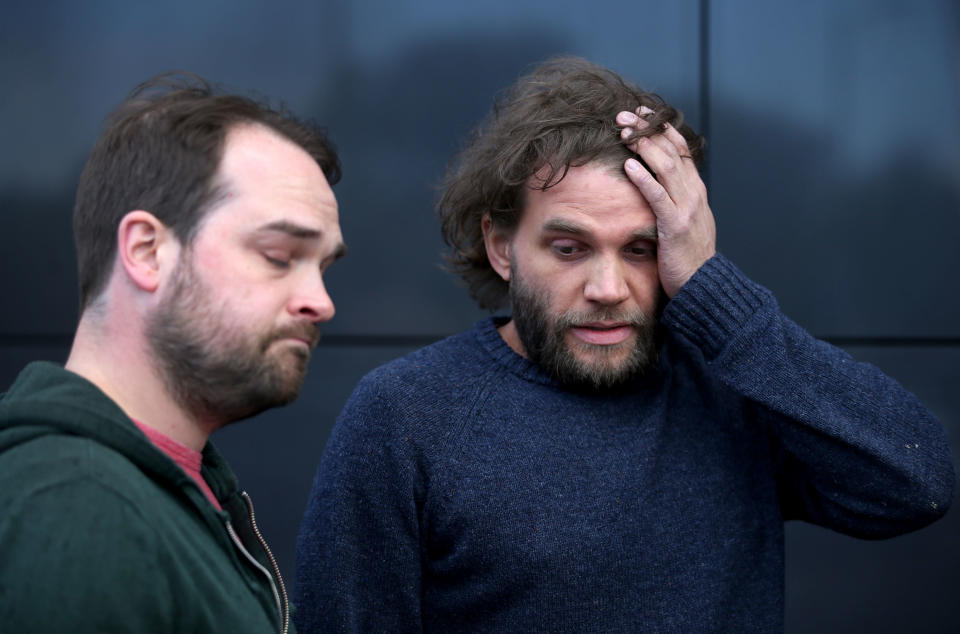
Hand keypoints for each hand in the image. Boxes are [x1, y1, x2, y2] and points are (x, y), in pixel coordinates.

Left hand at [616, 107, 715, 297]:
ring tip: (624, 130)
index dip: (662, 128)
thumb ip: (674, 199)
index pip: (680, 148)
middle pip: (671, 151)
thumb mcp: (684, 220)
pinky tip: (628, 166)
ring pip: (666, 167)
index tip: (642, 112)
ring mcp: (687, 208)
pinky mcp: (675, 227)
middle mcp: (694, 193)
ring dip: (644, 146)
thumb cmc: (687, 255)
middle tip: (625, 114)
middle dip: (648, 129)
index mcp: (695, 190)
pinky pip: (657, 197)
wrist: (703, 285)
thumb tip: (655, 183)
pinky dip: (643, 179)